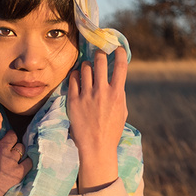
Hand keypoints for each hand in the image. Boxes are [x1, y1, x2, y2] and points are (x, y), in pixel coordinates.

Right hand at [0, 112, 31, 195]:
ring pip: (21, 148)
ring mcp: (12, 160)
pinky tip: (25, 162)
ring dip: (17, 148)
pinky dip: (27, 161)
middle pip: (12, 136)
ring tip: (14, 152)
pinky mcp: (18, 173)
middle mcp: (2, 148)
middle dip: (10, 136)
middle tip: (7, 140)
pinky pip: (29, 163)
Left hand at [68, 48, 127, 192]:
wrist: (96, 148)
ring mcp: (87, 95)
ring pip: (85, 68)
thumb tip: (115, 79)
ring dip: (87, 65)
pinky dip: (75, 75)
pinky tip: (77, 77)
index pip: (120, 66)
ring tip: (87, 69)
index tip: (118, 48)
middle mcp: (102, 91)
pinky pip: (73, 79)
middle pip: (100, 61)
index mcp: (117, 94)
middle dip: (100, 54)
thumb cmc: (112, 131)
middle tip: (99, 55)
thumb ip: (118, 93)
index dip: (120, 53)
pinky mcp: (73, 100)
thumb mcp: (122, 111)